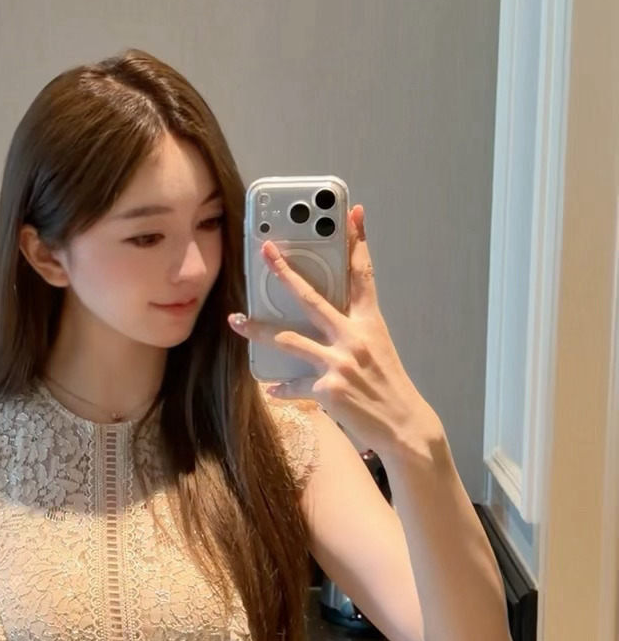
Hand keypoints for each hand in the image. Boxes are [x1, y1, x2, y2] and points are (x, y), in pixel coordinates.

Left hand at [228, 203, 437, 456]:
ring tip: (236, 321)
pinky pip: (293, 384)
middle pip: (312, 297)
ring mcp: (340, 362)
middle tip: (266, 252)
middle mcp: (355, 337)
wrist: (404, 427)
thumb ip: (352, 332)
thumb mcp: (378, 350)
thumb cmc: (389, 388)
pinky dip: (282, 387)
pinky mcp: (327, 388)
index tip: (353, 213)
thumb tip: (323, 323)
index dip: (358, 242)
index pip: (363, 275)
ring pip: (288, 338)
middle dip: (285, 272)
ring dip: (258, 330)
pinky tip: (272, 387)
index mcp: (370, 323)